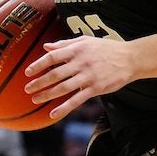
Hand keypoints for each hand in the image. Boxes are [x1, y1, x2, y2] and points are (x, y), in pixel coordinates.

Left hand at [24, 35, 141, 120]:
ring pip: (64, 88)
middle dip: (39, 82)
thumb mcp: (85, 41)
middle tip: (27, 89)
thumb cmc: (105, 48)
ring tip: (35, 100)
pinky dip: (64, 108)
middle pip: (55, 74)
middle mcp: (81, 62)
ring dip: (47, 94)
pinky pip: (77, 100)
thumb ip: (65, 44)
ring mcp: (88, 76)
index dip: (39, 65)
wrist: (129, 58)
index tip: (27, 72)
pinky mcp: (96, 88)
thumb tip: (45, 47)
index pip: (53, 57)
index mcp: (77, 50)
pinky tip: (53, 114)